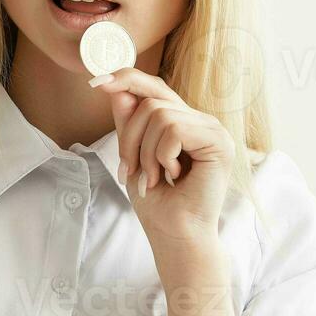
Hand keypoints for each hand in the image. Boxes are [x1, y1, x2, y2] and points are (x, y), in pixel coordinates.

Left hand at [91, 67, 233, 247]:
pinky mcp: (219, 142)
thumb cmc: (158, 204)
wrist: (176, 237)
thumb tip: (116, 88)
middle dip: (129, 137)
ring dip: (145, 153)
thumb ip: (128, 123)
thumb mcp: (133, 156)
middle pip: (151, 101)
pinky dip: (162, 156)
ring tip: (154, 178)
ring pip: (160, 115)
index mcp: (184, 122)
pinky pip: (174, 129)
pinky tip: (173, 176)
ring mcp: (214, 130)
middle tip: (130, 171)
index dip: (126, 79)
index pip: (155, 89)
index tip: (96, 82)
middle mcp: (202, 121)